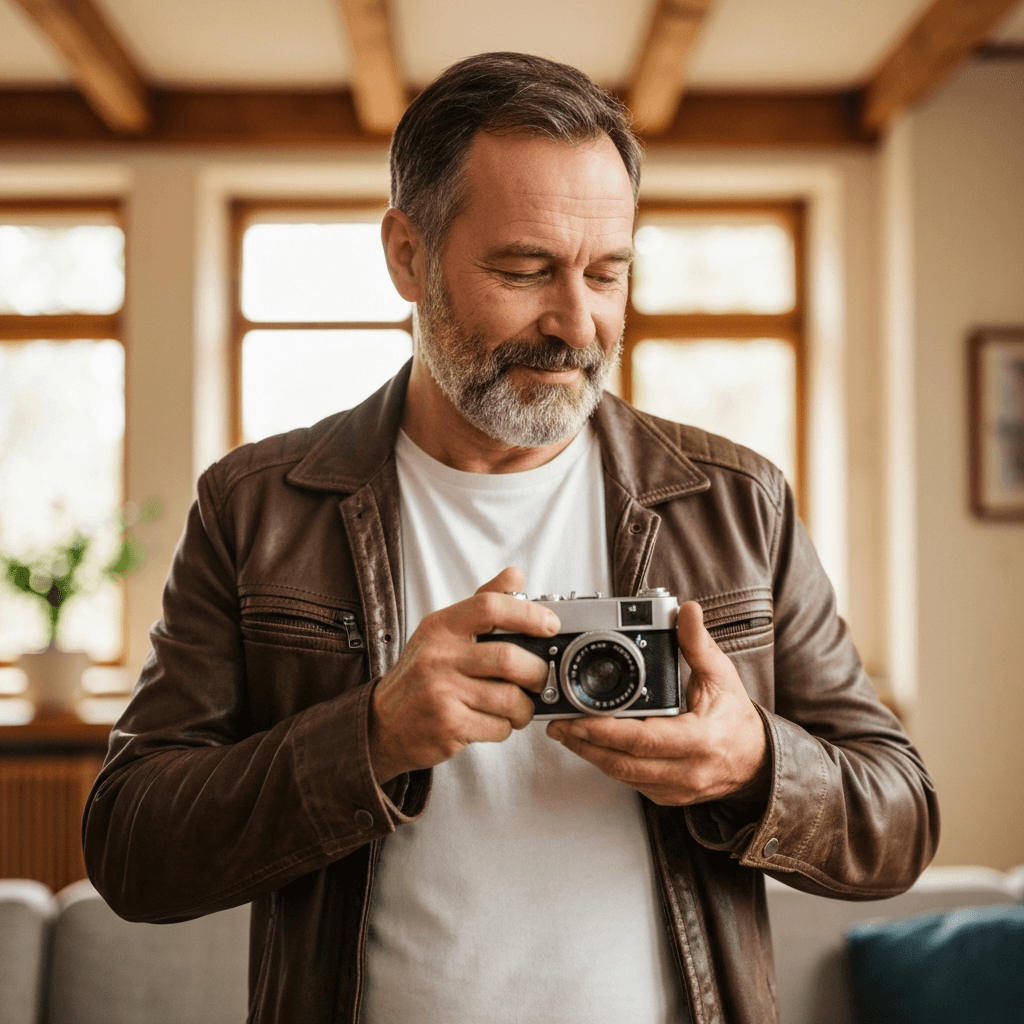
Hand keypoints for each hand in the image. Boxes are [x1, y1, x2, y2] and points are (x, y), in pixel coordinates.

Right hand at [369, 567, 559, 784]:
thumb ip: (482, 602)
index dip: (527, 613)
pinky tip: (496, 720)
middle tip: (540, 678)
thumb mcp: (444, 632)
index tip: (550, 624)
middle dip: (537, 672)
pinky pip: (499, 726)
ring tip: (519, 706)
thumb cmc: (422, 674)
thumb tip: (515, 575)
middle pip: (508, 658)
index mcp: (441, 627)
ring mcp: (442, 692)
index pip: (489, 606)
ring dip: (525, 706)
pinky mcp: (448, 725)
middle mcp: (439, 656)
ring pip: (510, 698)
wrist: (385, 723)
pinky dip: (507, 726)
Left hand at [546, 601, 768, 806]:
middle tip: (558, 723)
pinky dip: (606, 762)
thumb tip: (687, 611)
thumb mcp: (722, 677)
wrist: (757, 763)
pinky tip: (589, 745)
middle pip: (624, 762)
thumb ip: (699, 644)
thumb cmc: (737, 719)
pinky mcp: (666, 796)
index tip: (577, 717)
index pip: (644, 739)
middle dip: (585, 742)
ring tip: (564, 731)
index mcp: (701, 741)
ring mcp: (675, 789)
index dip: (606, 730)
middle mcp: (687, 771)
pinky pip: (629, 782)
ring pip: (622, 775)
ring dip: (590, 753)